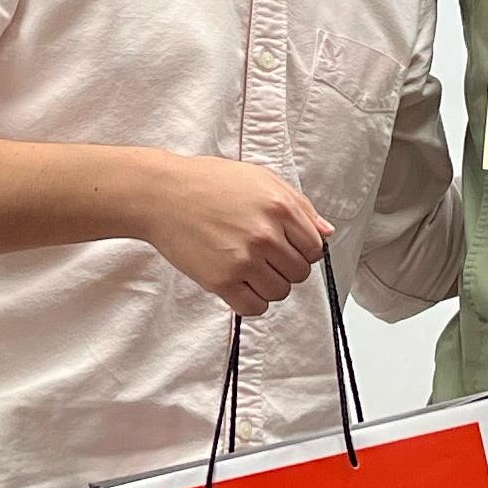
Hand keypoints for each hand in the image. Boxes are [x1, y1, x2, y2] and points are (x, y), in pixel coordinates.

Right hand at [142, 155, 331, 314]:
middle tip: (262, 256)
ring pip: (280, 292)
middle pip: (299, 273)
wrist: (161, 194)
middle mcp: (265, 234)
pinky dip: (251, 301)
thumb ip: (299, 206)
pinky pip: (254, 307)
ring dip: (268, 285)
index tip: (285, 247)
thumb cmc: (208, 183)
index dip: (303, 250)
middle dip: (285, 267)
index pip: (315, 248)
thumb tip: (326, 232)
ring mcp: (243, 259)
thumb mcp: (261, 179)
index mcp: (280, 207)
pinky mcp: (221, 280)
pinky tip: (239, 284)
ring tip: (248, 267)